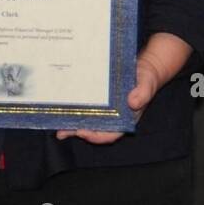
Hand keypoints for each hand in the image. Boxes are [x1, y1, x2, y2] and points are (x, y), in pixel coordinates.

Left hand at [55, 35, 187, 143]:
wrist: (143, 68)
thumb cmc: (146, 77)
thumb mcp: (146, 83)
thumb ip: (142, 93)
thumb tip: (133, 102)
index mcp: (126, 118)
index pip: (110, 134)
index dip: (97, 136)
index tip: (83, 133)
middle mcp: (114, 117)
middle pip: (95, 130)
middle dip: (77, 132)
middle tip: (61, 132)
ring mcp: (105, 110)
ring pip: (87, 121)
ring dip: (72, 125)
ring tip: (56, 126)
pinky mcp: (98, 101)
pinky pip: (86, 109)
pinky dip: (75, 111)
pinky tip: (62, 109)